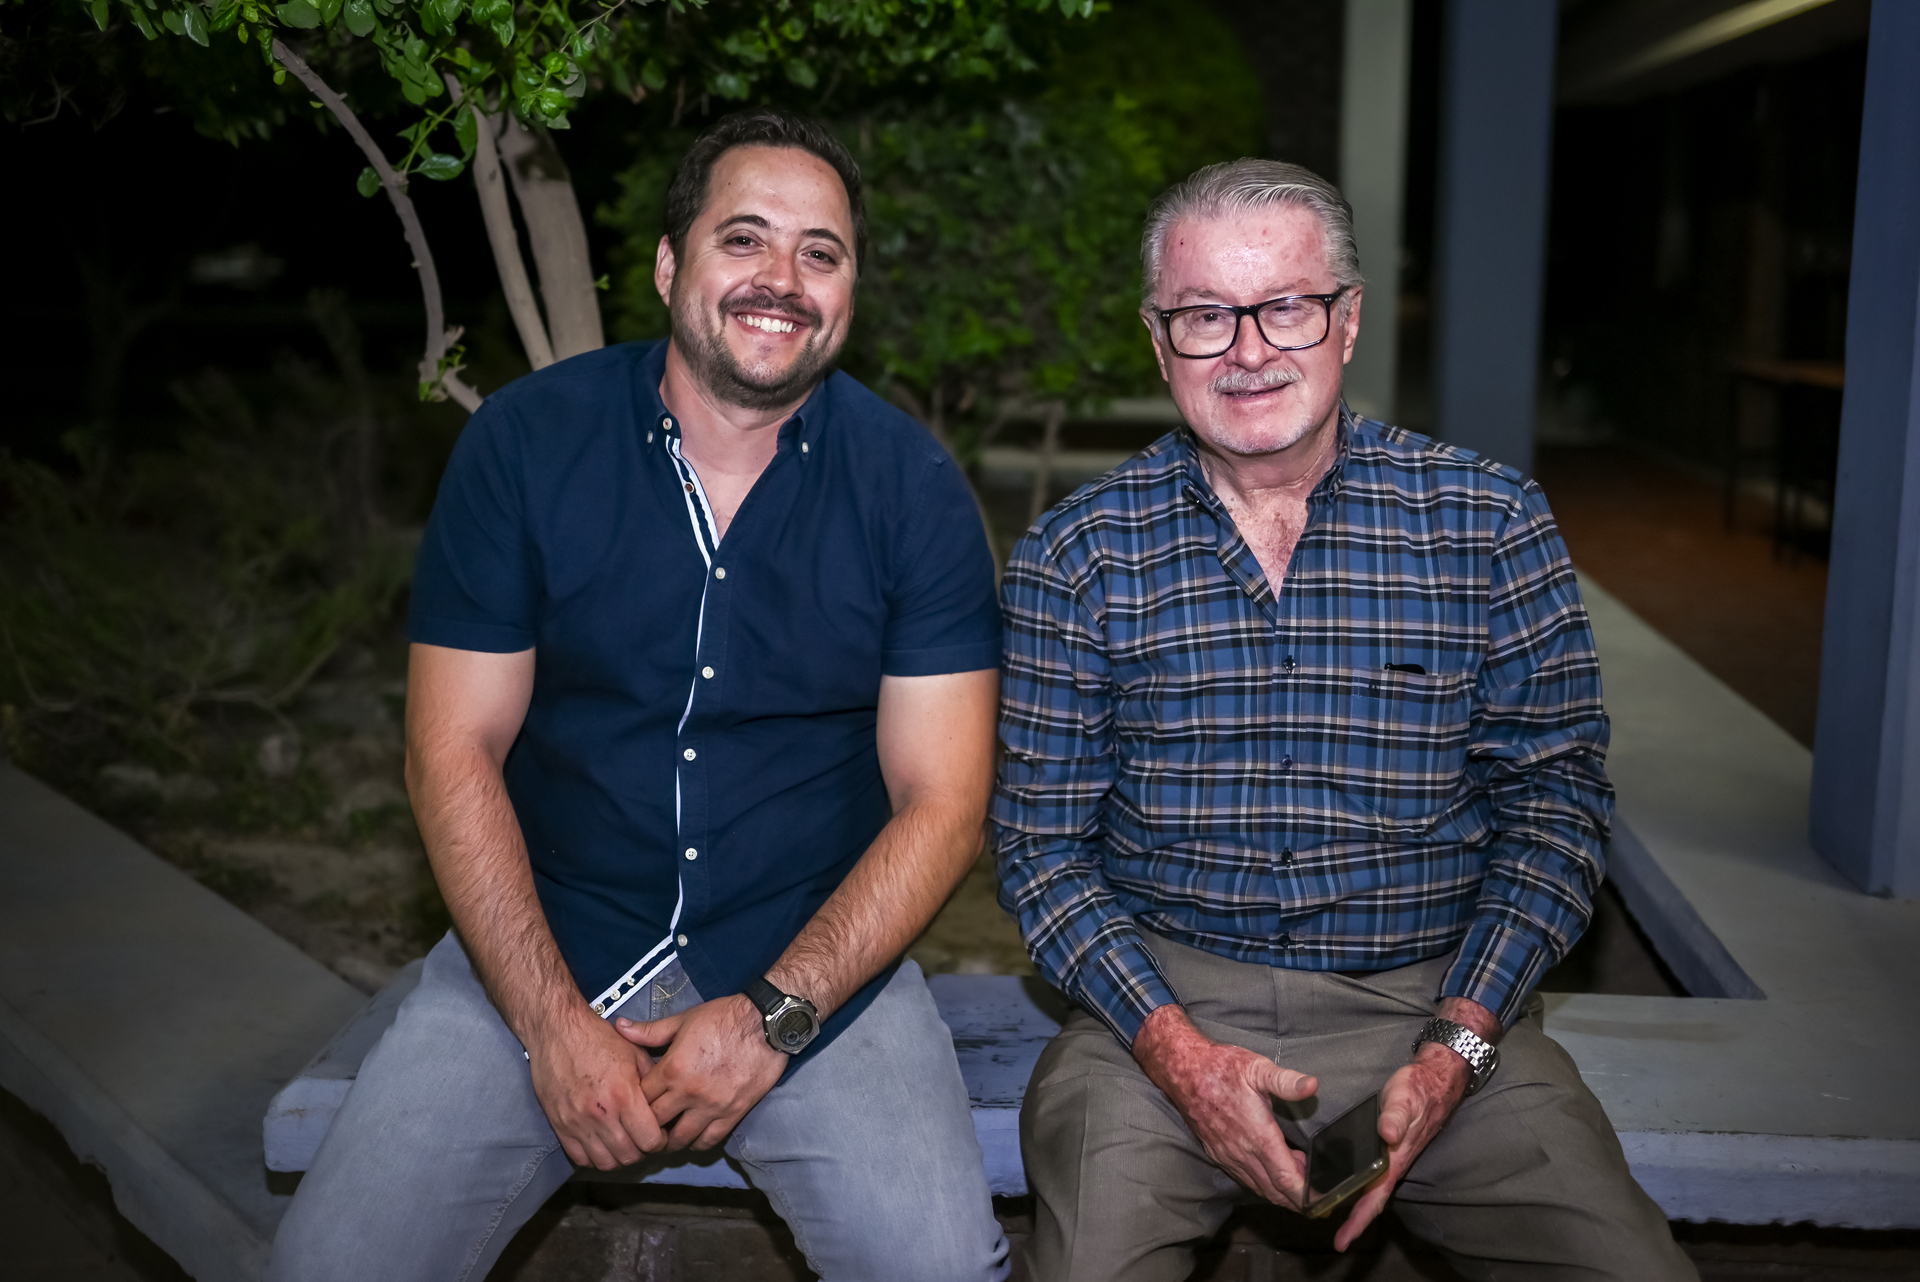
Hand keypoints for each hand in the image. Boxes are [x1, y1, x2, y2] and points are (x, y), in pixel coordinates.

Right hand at [526, 1009, 667, 1170]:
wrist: (557, 1030)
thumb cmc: (597, 1039)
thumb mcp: (634, 1053)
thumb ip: (652, 1081)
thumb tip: (666, 1102)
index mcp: (624, 1095)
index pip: (650, 1140)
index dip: (660, 1140)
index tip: (659, 1132)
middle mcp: (601, 1114)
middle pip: (630, 1156)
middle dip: (642, 1150)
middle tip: (642, 1138)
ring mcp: (578, 1123)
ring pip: (606, 1163)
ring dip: (619, 1157)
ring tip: (623, 1142)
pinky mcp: (560, 1126)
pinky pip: (580, 1158)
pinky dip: (594, 1157)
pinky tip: (602, 1143)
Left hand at [615, 994, 786, 1150]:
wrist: (765, 1023)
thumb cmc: (723, 1018)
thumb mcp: (683, 1020)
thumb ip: (649, 1031)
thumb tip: (619, 1027)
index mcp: (672, 1069)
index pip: (641, 1099)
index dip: (634, 1102)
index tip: (634, 1103)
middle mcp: (688, 1093)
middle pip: (655, 1123)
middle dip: (647, 1124)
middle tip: (645, 1124)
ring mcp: (712, 1107)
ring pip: (680, 1139)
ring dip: (670, 1139)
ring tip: (666, 1135)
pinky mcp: (733, 1114)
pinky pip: (709, 1141)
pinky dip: (697, 1143)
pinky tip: (692, 1136)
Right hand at [1132, 1005, 1318, 1207]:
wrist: (1183, 1072)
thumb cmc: (1222, 1068)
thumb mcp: (1256, 1068)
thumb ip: (1285, 1081)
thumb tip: (1312, 1086)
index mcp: (1258, 1136)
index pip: (1286, 1178)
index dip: (1307, 1194)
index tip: (1325, 1200)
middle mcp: (1243, 1153)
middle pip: (1275, 1191)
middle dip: (1298, 1199)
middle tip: (1320, 1195)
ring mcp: (1229, 1156)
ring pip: (1260, 1187)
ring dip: (1281, 1191)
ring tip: (1300, 1180)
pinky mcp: (1219, 1155)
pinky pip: (1245, 1179)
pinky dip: (1263, 1183)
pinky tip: (1272, 1170)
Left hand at [1331, 996, 1497, 1250]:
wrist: (1436, 1079)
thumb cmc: (1418, 1089)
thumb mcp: (1405, 1097)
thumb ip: (1396, 1115)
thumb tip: (1387, 1133)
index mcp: (1394, 1159)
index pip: (1375, 1198)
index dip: (1358, 1220)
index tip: (1341, 1242)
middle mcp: (1393, 1163)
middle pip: (1372, 1199)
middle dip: (1354, 1220)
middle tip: (1335, 1239)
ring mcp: (1392, 1156)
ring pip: (1372, 1187)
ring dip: (1354, 1202)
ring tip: (1331, 1212)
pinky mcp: (1389, 1146)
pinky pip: (1371, 1172)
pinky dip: (1357, 1182)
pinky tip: (1344, 1180)